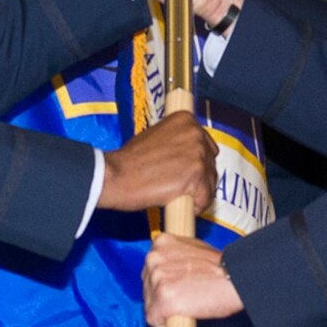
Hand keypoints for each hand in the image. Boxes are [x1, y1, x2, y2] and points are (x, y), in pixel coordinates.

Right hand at [99, 111, 214, 214]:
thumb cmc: (129, 160)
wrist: (116, 175)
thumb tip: (187, 156)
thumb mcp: (154, 137)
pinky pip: (205, 197)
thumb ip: (175, 141)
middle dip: (200, 178)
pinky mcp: (196, 176)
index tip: (188, 172)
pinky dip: (196, 206)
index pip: (206, 144)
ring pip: (210, 182)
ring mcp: (197, 154)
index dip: (198, 162)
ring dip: (199, 193)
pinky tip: (181, 205)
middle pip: (210, 163)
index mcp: (186, 120)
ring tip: (180, 198)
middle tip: (183, 188)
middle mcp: (195, 133)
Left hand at [143, 234, 243, 326]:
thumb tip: (171, 269)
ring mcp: (157, 279)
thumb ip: (177, 256)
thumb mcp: (195, 249)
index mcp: (161, 243)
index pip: (150, 269)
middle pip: (147, 287)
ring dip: (164, 312)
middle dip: (161, 298)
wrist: (236, 279)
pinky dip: (166, 326)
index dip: (163, 283)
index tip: (176, 289)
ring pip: (150, 305)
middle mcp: (154, 258)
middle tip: (185, 301)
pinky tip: (183, 319)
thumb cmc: (223, 267)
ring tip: (187, 308)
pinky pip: (154, 320)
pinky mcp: (162, 300)